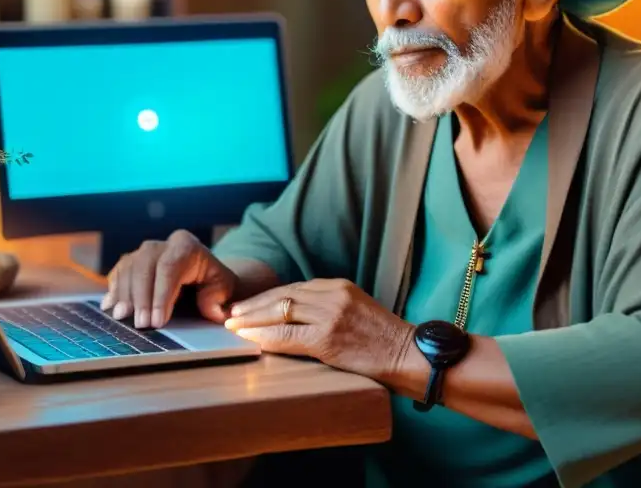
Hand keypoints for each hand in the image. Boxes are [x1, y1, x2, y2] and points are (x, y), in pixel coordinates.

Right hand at [102, 229, 238, 328]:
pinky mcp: (131, 261)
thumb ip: (217, 299)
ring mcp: (144, 251)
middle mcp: (162, 244)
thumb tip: (212, 310)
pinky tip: (111, 307)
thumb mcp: (223, 289)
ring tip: (122, 317)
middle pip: (145, 265)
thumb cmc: (213, 284)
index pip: (170, 267)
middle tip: (141, 324)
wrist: (202, 275)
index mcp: (186, 246)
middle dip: (141, 297)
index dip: (161, 295)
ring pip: (128, 267)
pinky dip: (114, 290)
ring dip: (123, 294)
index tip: (158, 321)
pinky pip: (118, 272)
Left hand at [224, 279, 415, 381]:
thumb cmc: (384, 339)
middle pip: (282, 295)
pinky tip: (250, 339)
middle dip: (253, 305)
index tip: (248, 304)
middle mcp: (332, 294)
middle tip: (230, 313)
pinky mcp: (328, 338)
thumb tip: (295, 316)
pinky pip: (287, 335)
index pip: (293, 287)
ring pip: (279, 312)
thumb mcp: (356, 309)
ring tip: (233, 325)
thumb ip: (329, 307)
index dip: (267, 296)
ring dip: (252, 320)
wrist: (409, 354)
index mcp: (338, 285)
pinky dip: (264, 337)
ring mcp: (329, 315)